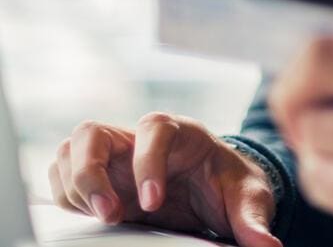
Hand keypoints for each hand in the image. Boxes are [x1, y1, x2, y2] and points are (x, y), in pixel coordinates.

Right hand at [48, 112, 280, 246]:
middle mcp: (138, 138)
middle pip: (94, 132)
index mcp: (180, 133)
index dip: (147, 162)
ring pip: (71, 152)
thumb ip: (253, 219)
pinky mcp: (96, 179)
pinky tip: (90, 221)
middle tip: (112, 215)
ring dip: (75, 187)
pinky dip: (66, 199)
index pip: (154, 129)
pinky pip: (61, 178)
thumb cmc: (230, 185)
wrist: (217, 189)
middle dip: (92, 173)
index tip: (152, 203)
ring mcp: (113, 156)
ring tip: (103, 220)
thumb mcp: (248, 198)